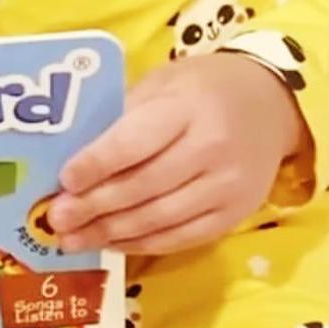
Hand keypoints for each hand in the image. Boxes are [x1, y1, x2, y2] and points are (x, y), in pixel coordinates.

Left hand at [48, 52, 309, 255]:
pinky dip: (143, 244)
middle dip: (95, 206)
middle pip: (145, 186)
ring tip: (73, 239)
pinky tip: (112, 243)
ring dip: (112, 233)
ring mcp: (228, 187)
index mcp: (189, 108)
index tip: (64, 179)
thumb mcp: (163, 83)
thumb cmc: (203, 88)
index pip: (136, 142)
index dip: (98, 163)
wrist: (272, 103)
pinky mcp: (236, 215)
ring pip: (161, 218)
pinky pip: (183, 237)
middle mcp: (212, 149)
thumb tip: (74, 156)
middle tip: (56, 219)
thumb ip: (125, 115)